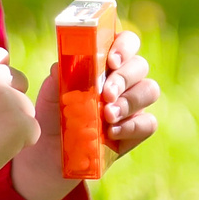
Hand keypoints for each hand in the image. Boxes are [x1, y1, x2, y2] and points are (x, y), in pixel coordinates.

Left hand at [13, 30, 161, 199]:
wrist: (49, 157)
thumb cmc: (52, 118)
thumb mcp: (50, 98)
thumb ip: (57, 80)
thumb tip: (60, 66)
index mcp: (105, 63)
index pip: (125, 42)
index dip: (124, 46)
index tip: (112, 60)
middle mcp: (124, 80)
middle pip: (140, 65)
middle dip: (124, 77)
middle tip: (106, 94)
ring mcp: (133, 105)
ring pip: (149, 90)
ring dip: (129, 101)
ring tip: (107, 115)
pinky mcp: (137, 130)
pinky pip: (148, 122)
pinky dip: (131, 126)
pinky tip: (111, 132)